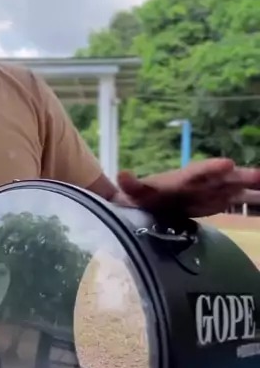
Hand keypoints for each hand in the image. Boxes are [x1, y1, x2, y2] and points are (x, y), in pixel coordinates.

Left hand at [115, 159, 259, 217]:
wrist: (147, 203)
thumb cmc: (141, 196)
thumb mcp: (134, 192)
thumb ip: (131, 185)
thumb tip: (122, 174)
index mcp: (182, 179)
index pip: (198, 172)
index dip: (212, 168)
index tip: (228, 164)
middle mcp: (199, 182)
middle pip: (221, 178)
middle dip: (239, 176)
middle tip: (259, 175)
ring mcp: (210, 191)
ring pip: (233, 186)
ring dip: (248, 184)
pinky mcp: (216, 201)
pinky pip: (235, 198)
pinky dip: (249, 197)